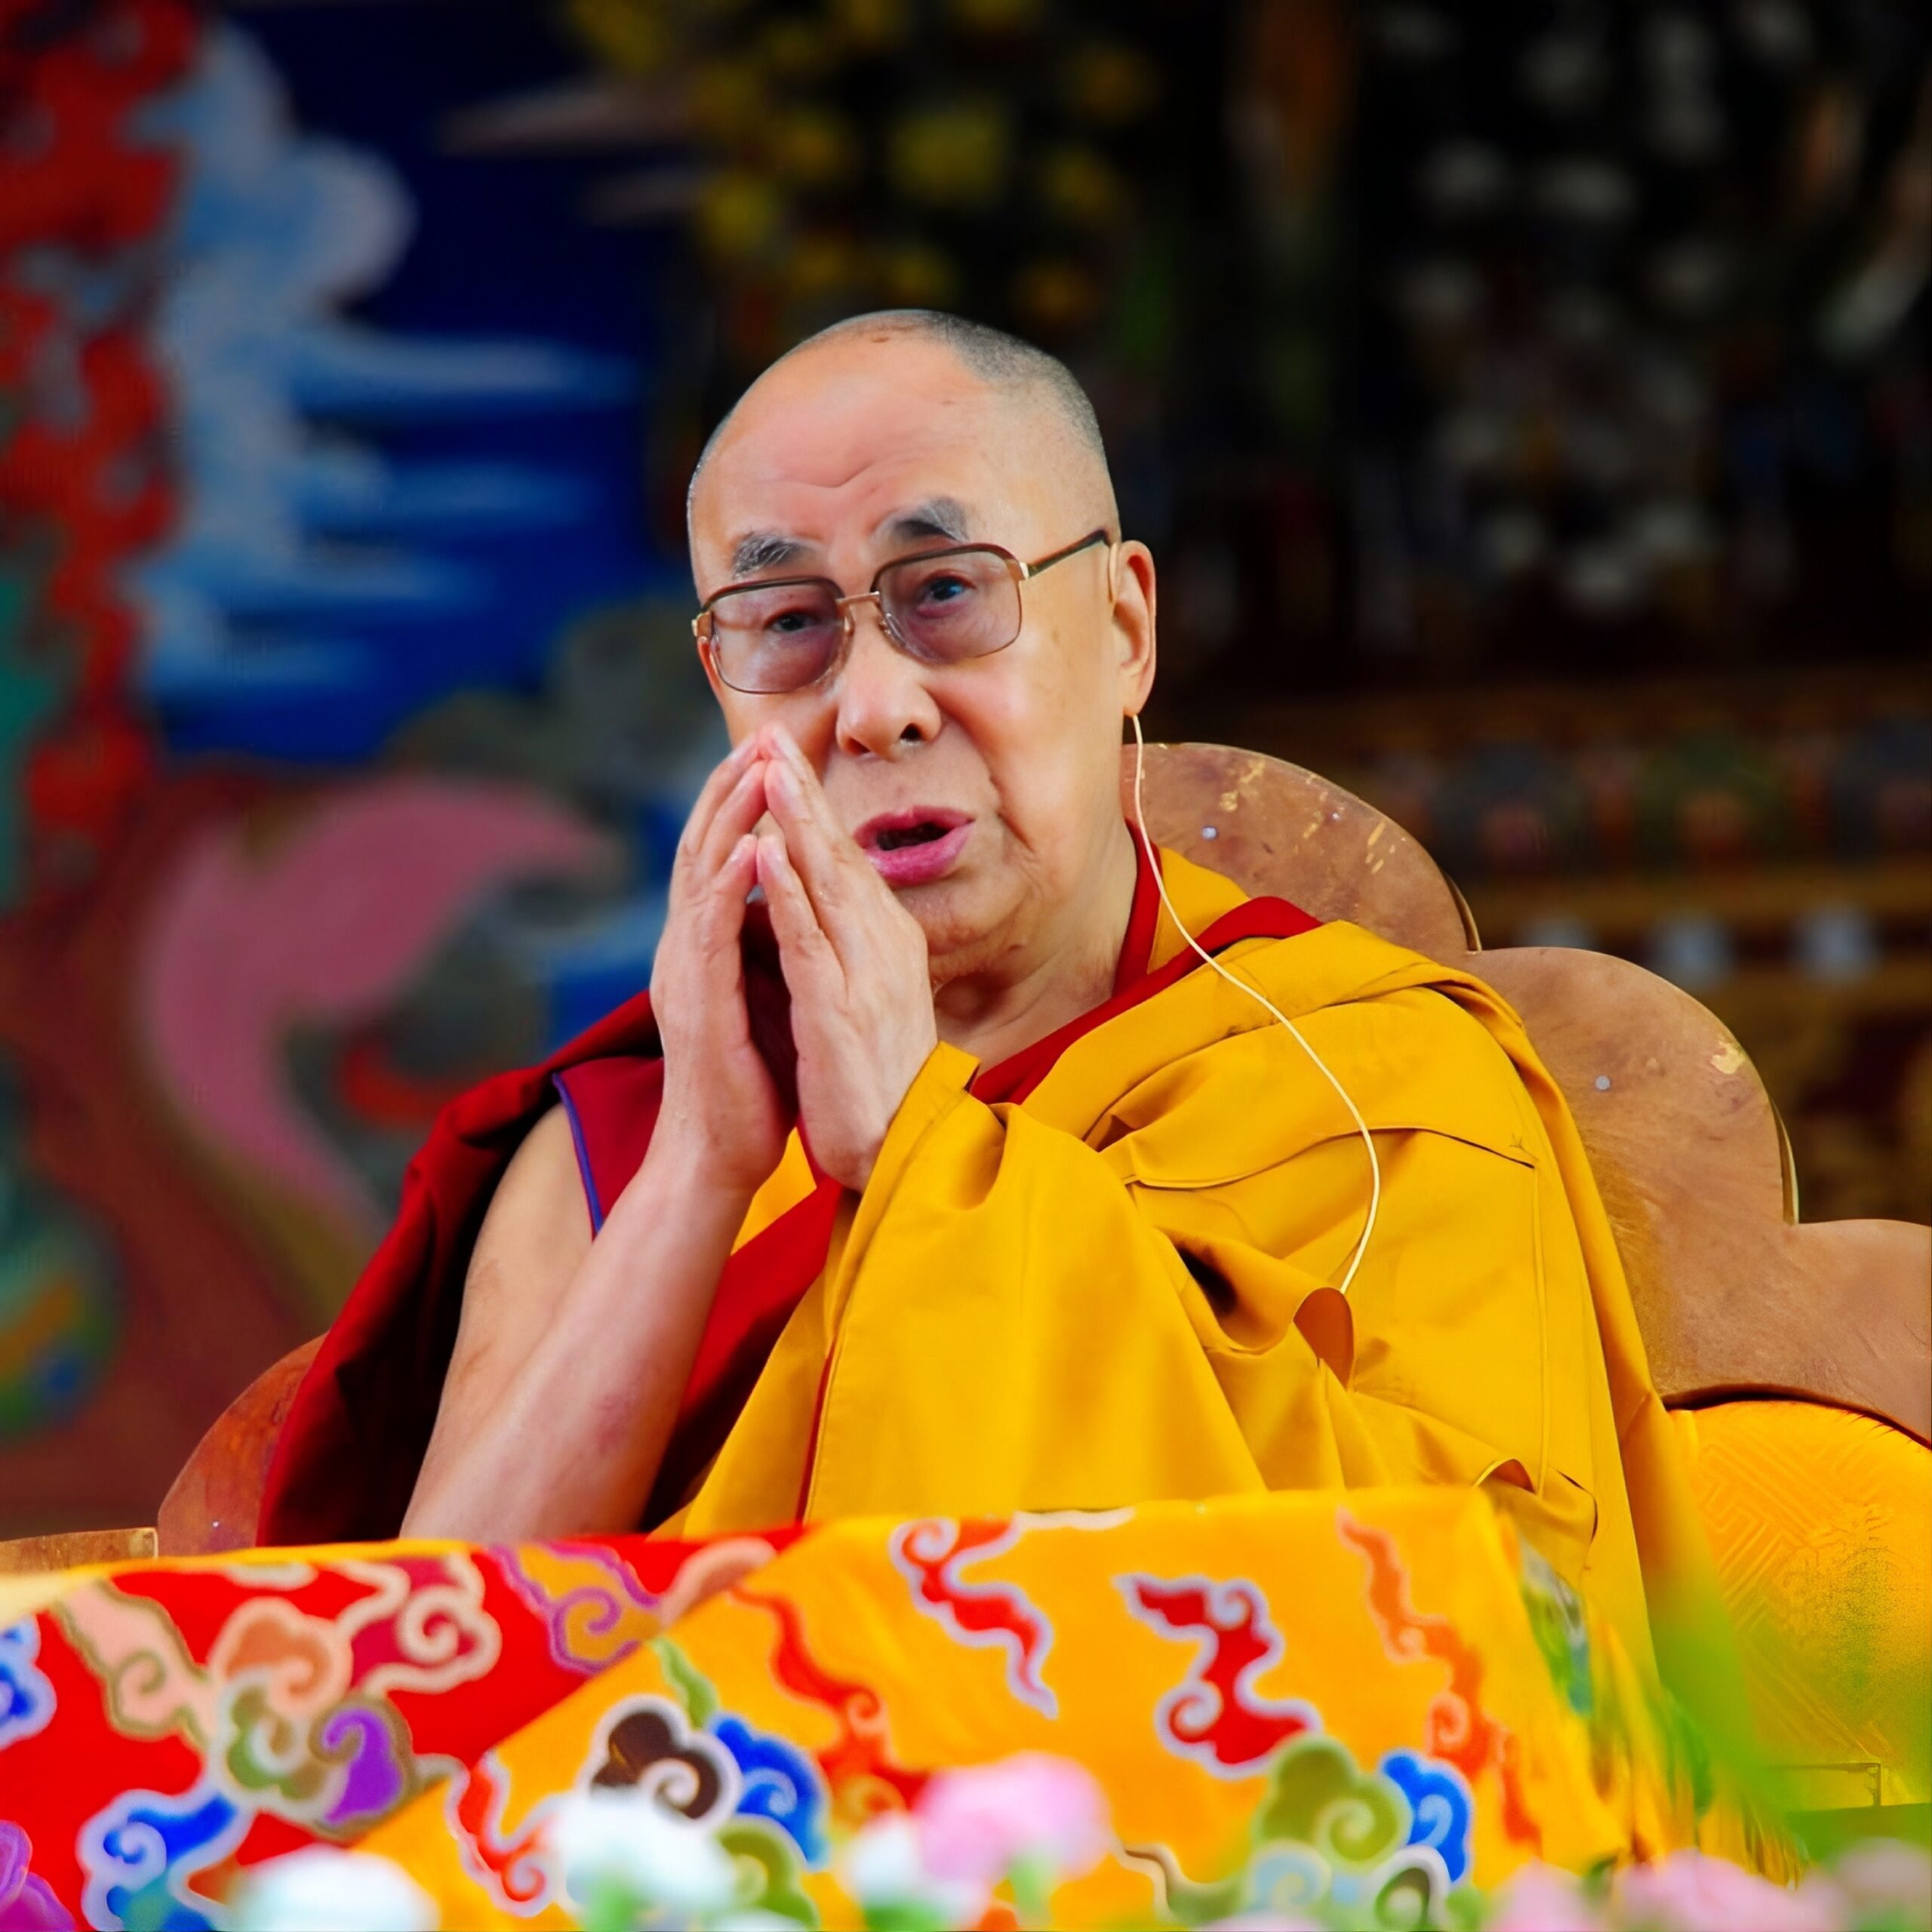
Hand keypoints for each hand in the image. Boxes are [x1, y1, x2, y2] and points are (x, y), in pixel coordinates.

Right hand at [649, 736, 788, 1200]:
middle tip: (764, 735)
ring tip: (757, 769)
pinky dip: (727, 886)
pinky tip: (747, 851)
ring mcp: (687, 973)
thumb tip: (789, 901)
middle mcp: (687, 947)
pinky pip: (710, 934)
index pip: (719, 854)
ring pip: (702, 876)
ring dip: (730, 818)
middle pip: (703, 846)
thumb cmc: (746, 1080)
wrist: (716, 1155)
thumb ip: (766, 946)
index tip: (773, 752)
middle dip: (734, 788)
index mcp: (704, 944)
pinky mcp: (699, 1005)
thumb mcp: (762, 995)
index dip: (741, 800)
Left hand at [755, 729, 937, 1190]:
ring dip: (795, 822)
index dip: (812, 803)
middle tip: (772, 732)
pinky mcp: (840, 1010)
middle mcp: (883, 946)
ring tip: (767, 767)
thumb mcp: (865, 997)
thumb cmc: (876, 1079)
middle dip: (802, 791)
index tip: (781, 753)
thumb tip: (826, 902)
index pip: (845, 858)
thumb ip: (849, 946)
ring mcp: (865, 975)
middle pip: (838, 853)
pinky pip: (810, 939)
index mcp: (886, 941)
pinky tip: (765, 853)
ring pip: (827, 883)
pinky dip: (787, 892)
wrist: (898, 1148)